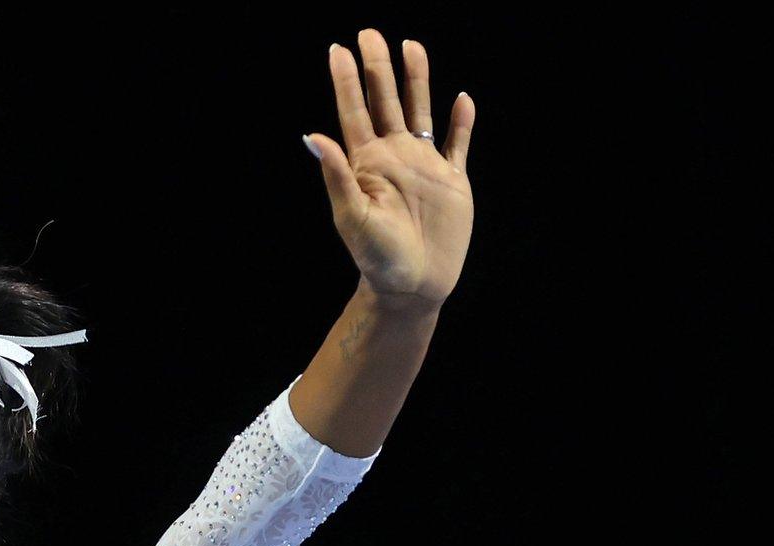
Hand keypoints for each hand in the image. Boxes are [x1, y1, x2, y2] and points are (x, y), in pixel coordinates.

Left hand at [305, 30, 475, 310]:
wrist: (412, 285)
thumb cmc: (376, 257)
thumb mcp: (352, 216)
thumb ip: (336, 174)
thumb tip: (312, 135)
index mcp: (367, 163)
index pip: (354, 111)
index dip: (346, 80)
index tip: (338, 49)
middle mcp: (394, 157)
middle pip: (386, 101)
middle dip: (378, 67)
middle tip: (369, 32)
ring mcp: (424, 166)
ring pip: (420, 112)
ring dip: (417, 80)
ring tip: (412, 46)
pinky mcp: (452, 181)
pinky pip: (457, 144)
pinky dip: (461, 122)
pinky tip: (461, 98)